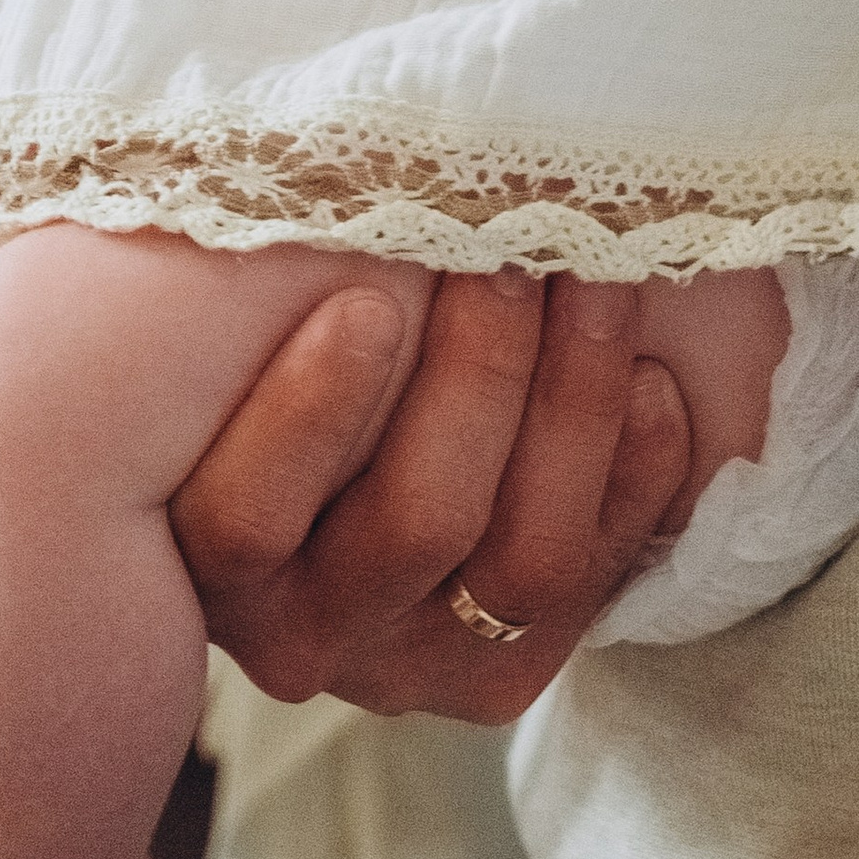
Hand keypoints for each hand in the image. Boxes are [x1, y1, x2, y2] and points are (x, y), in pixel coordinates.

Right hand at [169, 271, 692, 719]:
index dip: (312, 417)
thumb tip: (320, 184)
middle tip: (517, 255)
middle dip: (485, 373)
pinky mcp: (508, 674)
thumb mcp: (233, 340)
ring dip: (577, 405)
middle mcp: (301, 635)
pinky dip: (637, 474)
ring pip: (525, 560)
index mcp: (206, 559)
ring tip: (601, 287)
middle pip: (418, 523)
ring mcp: (413, 665)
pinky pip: (599, 579)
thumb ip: (252, 294)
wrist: (341, 462)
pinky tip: (652, 381)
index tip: (369, 304)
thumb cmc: (266, 359)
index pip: (246, 518)